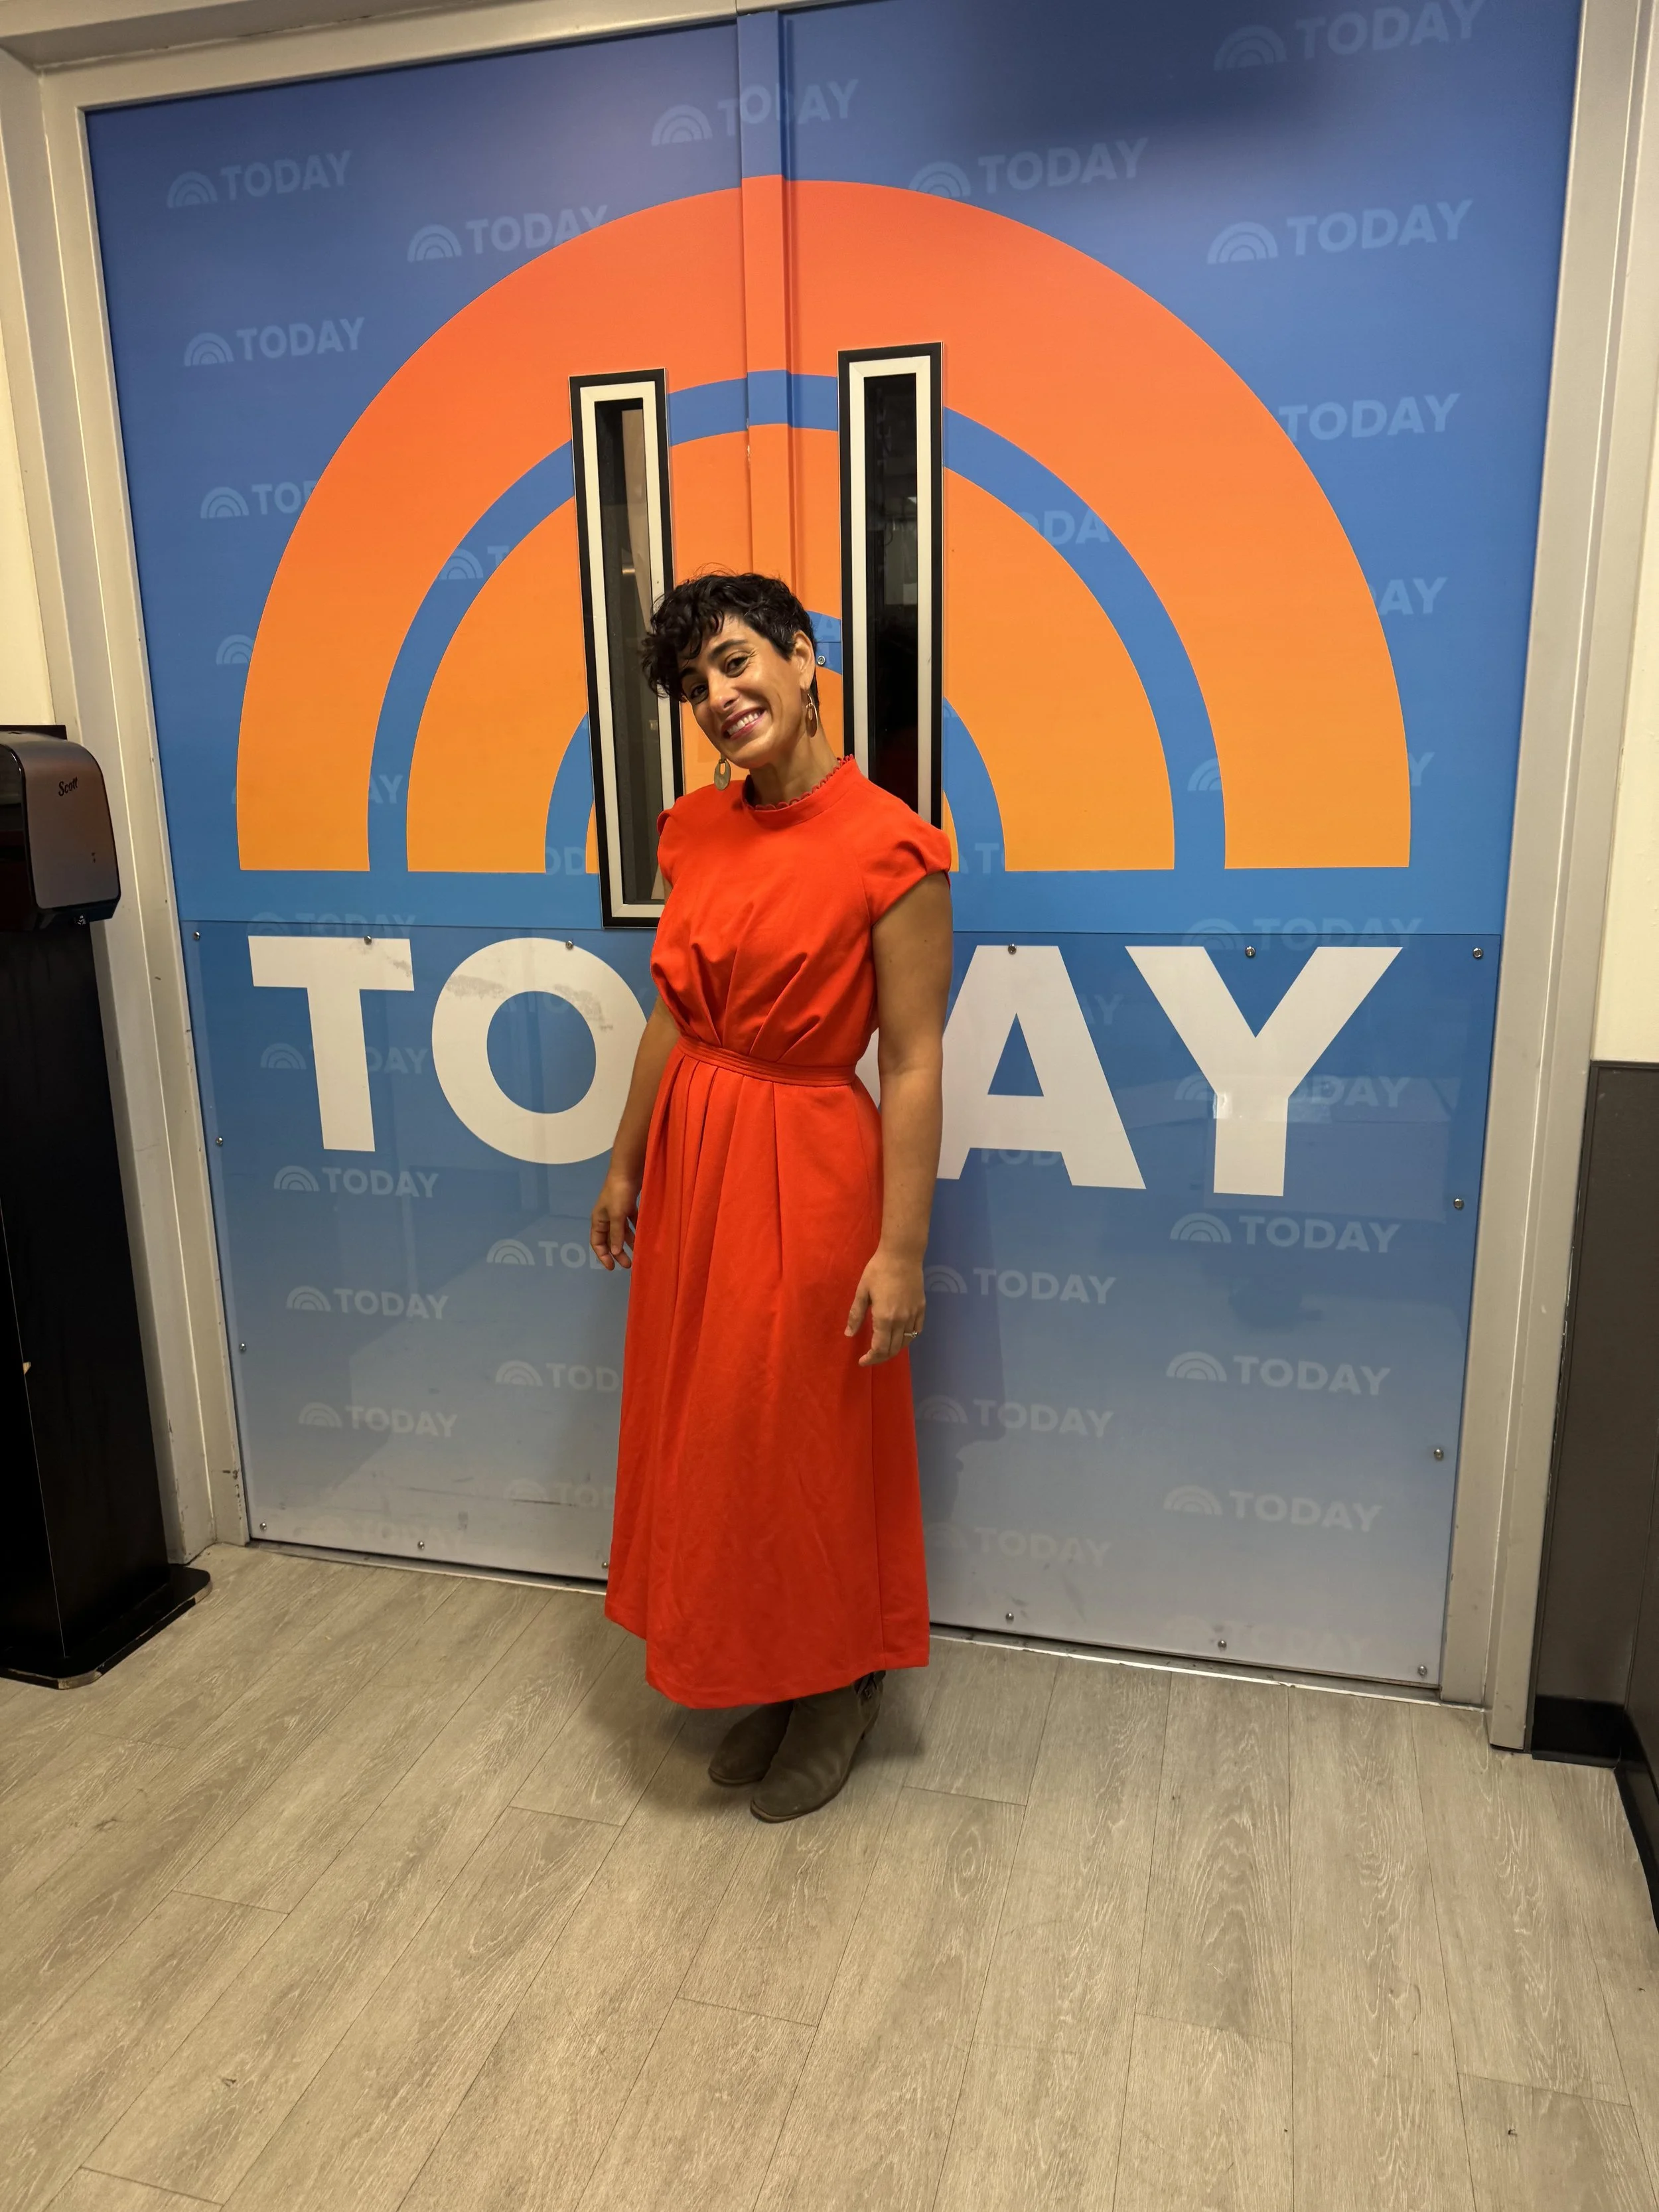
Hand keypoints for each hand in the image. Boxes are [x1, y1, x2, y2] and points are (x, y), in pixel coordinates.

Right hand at [590, 1170, 640, 1269]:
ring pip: (622, 1232)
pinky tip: (644, 1236)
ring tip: (639, 1252)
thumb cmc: (619, 1193)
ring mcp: (617, 1211)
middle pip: (610, 1240)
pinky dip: (636, 1230)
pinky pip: (631, 1222)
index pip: (597, 1243)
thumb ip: (615, 1234)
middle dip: (618, 1253)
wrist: (628, 1170)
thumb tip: (614, 1252)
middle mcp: (606, 1217)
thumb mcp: (616, 1215)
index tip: (613, 1268)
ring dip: (629, 1242)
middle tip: (629, 1265)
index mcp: (598, 1220)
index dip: (603, 1256)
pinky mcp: (628, 1205)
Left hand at [846, 1246, 925, 1366]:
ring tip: (883, 1349)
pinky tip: (900, 1337)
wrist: (902, 1255)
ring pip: (905, 1342)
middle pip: (892, 1349)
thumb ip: (856, 1315)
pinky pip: (916, 1331)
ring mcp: (913, 1315)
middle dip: (880, 1357)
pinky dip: (908, 1339)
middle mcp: (901, 1321)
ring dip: (893, 1349)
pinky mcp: (921, 1309)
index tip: (862, 1361)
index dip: (870, 1358)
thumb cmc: (878, 1270)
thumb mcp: (862, 1292)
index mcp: (884, 1318)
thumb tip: (849, 1334)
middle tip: (870, 1357)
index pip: (879, 1348)